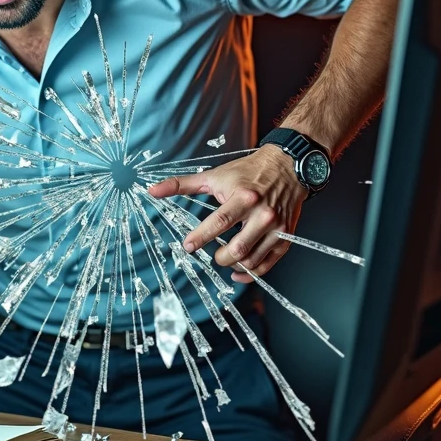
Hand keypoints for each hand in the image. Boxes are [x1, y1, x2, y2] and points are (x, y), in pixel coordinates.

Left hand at [147, 145, 306, 280]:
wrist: (287, 166)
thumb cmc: (248, 171)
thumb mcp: (214, 176)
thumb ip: (182, 185)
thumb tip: (152, 190)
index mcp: (243, 197)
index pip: (219, 222)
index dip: (201, 237)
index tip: (187, 246)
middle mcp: (262, 214)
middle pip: (237, 249)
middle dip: (219, 257)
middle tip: (213, 253)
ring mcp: (276, 228)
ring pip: (251, 260)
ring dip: (233, 265)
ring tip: (225, 258)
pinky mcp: (286, 237)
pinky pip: (268, 264)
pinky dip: (251, 274)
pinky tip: (239, 272)